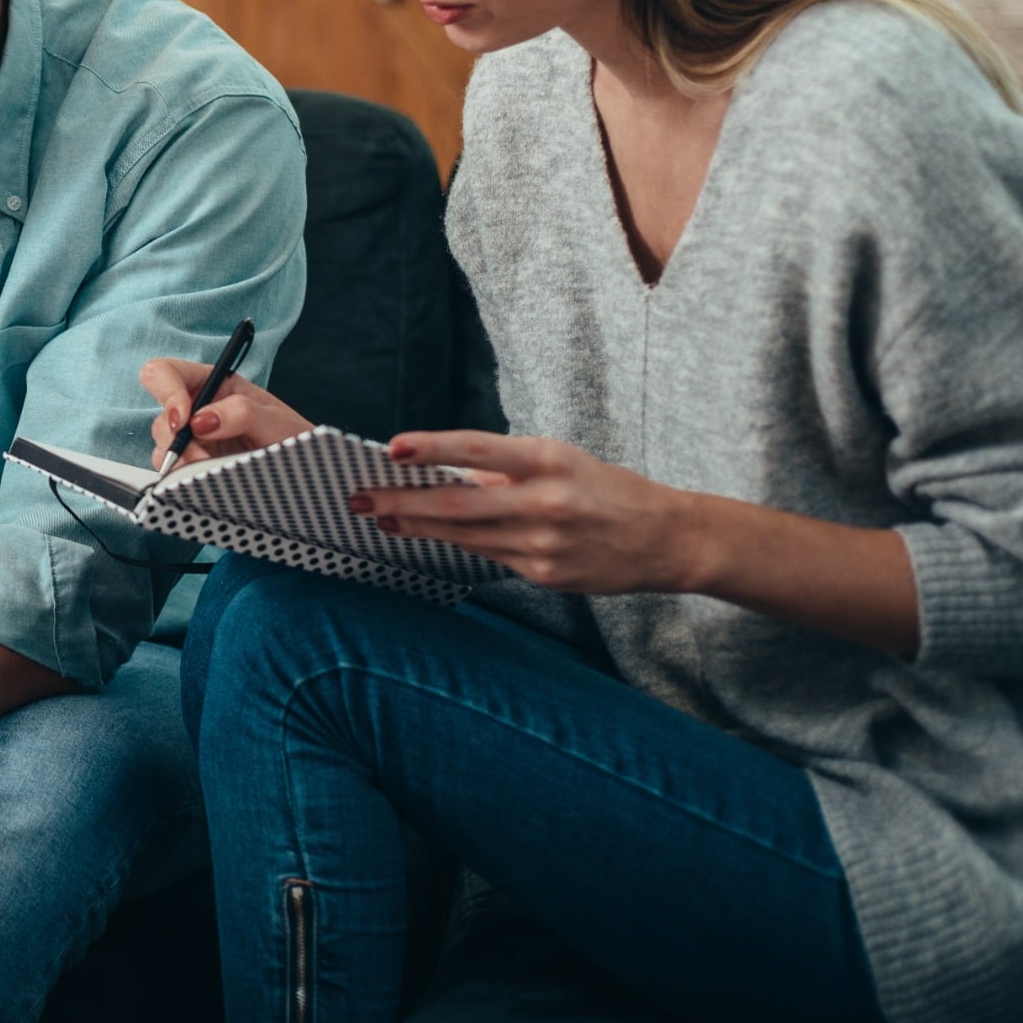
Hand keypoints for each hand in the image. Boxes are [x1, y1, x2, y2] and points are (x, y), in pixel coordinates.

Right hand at [140, 359, 313, 467]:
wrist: (304, 478)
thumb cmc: (294, 441)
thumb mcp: (277, 422)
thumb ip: (243, 412)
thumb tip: (201, 421)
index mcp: (214, 385)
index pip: (168, 373)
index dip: (167, 391)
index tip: (183, 420)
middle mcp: (197, 410)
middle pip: (161, 417)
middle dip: (176, 439)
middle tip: (199, 458)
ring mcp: (192, 441)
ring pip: (162, 448)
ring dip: (182, 462)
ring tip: (212, 473)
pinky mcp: (192, 468)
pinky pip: (170, 472)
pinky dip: (182, 478)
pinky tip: (205, 481)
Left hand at [364, 431, 712, 593]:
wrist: (664, 539)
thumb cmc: (605, 489)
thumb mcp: (560, 460)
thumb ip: (504, 466)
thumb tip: (445, 469)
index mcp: (549, 461)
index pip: (477, 449)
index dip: (431, 448)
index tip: (390, 448)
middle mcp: (544, 502)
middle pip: (457, 503)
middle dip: (401, 502)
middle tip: (358, 499)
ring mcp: (542, 544)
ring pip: (464, 535)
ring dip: (417, 526)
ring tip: (381, 518)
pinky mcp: (543, 575)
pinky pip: (488, 556)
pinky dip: (457, 543)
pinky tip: (429, 535)